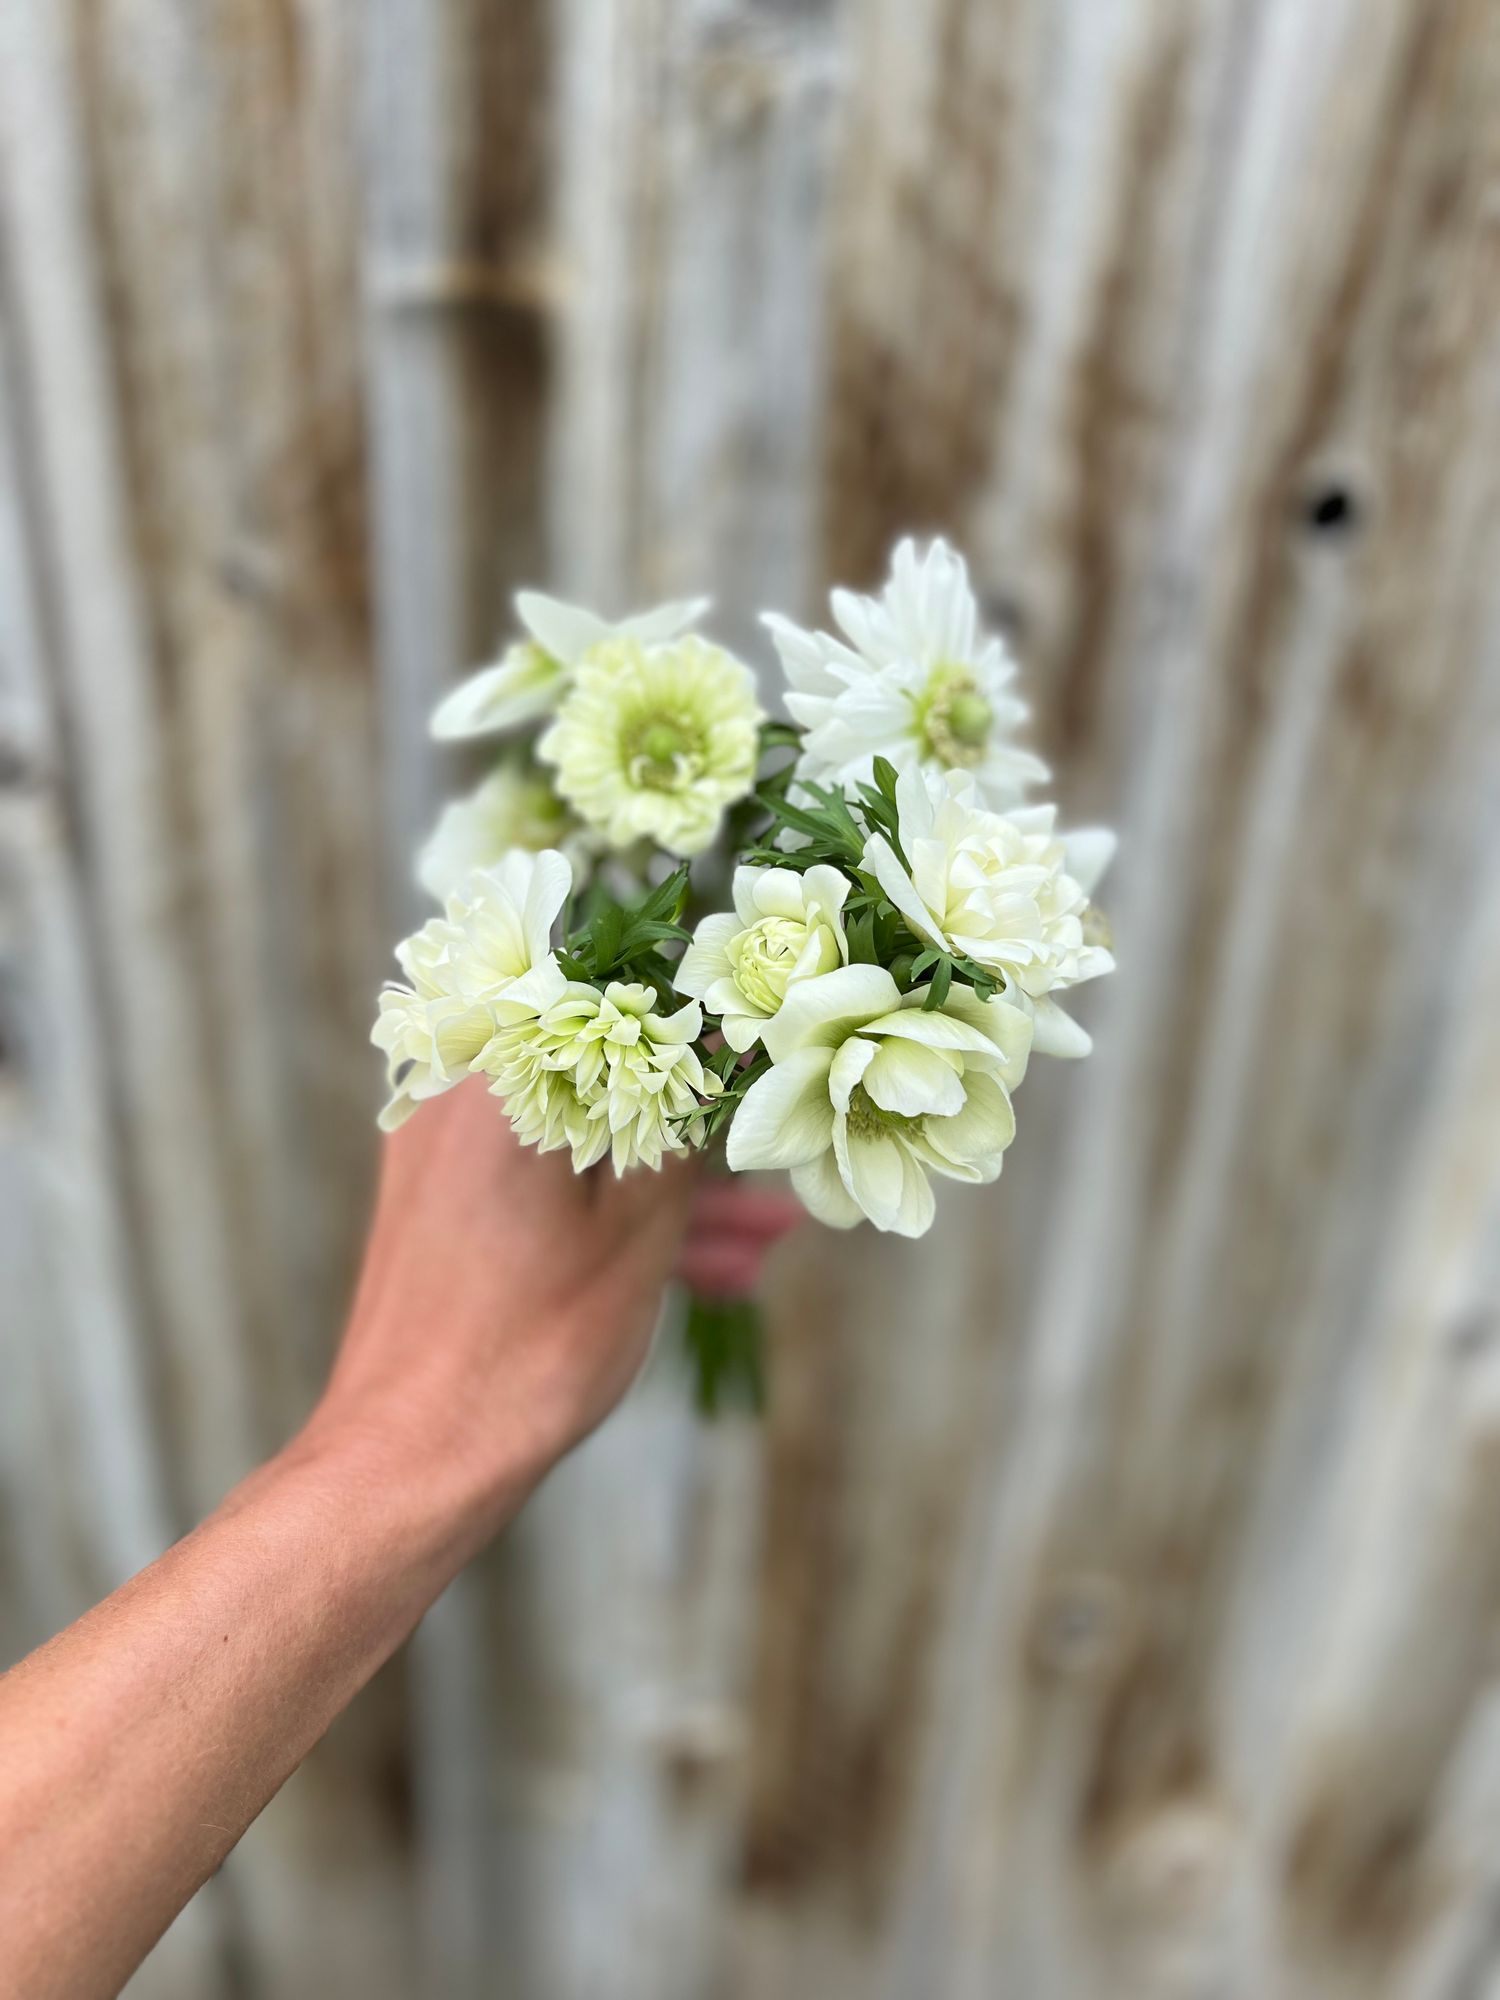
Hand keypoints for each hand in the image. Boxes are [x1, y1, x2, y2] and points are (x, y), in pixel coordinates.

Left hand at [310, 1078, 799, 1534]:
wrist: (413, 1459)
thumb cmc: (530, 1344)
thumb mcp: (639, 1228)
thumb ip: (681, 1125)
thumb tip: (721, 1044)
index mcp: (497, 1075)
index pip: (614, 1010)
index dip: (697, 1035)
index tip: (758, 1068)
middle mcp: (455, 1095)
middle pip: (598, 1084)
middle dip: (692, 1137)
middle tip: (773, 1178)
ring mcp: (439, 1154)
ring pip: (577, 1144)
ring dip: (664, 1189)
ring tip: (762, 1243)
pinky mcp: (437, 1208)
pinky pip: (540, 1185)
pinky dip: (605, 1215)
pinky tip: (696, 1270)